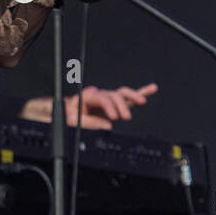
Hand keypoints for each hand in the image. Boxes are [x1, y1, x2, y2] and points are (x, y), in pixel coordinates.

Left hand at [20, 83, 158, 129]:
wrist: (64, 114)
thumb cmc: (66, 116)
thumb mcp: (72, 121)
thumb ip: (89, 123)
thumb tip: (107, 125)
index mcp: (87, 96)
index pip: (101, 98)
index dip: (109, 107)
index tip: (114, 118)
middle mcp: (99, 94)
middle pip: (114, 95)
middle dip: (121, 105)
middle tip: (126, 117)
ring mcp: (107, 98)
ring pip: (122, 93)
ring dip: (133, 96)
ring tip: (142, 101)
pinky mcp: (113, 104)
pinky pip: (127, 98)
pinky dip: (140, 93)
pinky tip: (151, 89)